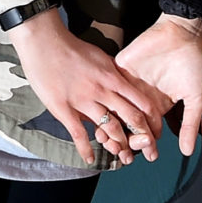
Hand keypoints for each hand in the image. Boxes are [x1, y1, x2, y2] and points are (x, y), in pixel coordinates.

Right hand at [7, 9, 169, 162]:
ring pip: (109, 128)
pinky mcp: (64, 109)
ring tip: (124, 158)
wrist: (45, 42)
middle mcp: (102, 90)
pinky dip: (86, 149)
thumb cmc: (72, 48)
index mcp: (113, 77)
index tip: (156, 131)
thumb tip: (125, 84)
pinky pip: (78, 134)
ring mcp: (83, 101)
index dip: (151, 119)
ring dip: (119, 146)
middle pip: (130, 118)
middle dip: (141, 137)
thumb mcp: (101, 57)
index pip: (140, 101)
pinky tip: (91, 159)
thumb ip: (113, 73)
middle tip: (147, 151)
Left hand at [117, 14, 201, 157]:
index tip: (150, 156)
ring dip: (112, 128)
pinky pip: (108, 89)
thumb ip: (189, 124)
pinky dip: (105, 104)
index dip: (148, 145)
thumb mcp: (195, 97)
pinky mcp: (118, 70)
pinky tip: (103, 115)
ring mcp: (127, 85)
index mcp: (157, 106)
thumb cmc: (193, 63)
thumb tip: (186, 152)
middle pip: (128, 126)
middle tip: (126, 155)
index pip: (148, 131)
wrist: (183, 32)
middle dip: (127, 143)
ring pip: (114, 112)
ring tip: (111, 142)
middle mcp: (140, 98)